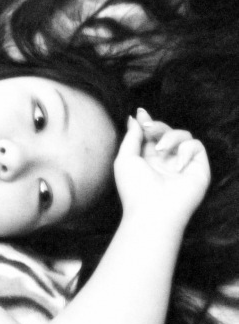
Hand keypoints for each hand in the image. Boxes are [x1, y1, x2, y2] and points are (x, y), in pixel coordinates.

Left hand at [114, 108, 209, 227]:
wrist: (153, 210)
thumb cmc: (134, 188)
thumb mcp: (125, 159)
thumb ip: (131, 137)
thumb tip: (134, 118)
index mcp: (146, 160)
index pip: (150, 136)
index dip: (147, 123)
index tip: (141, 113)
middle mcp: (165, 161)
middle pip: (166, 132)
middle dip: (156, 127)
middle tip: (149, 129)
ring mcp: (181, 164)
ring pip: (182, 135)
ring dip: (170, 137)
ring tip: (160, 151)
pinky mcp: (198, 167)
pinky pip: (195, 145)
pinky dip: (185, 150)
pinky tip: (177, 166)